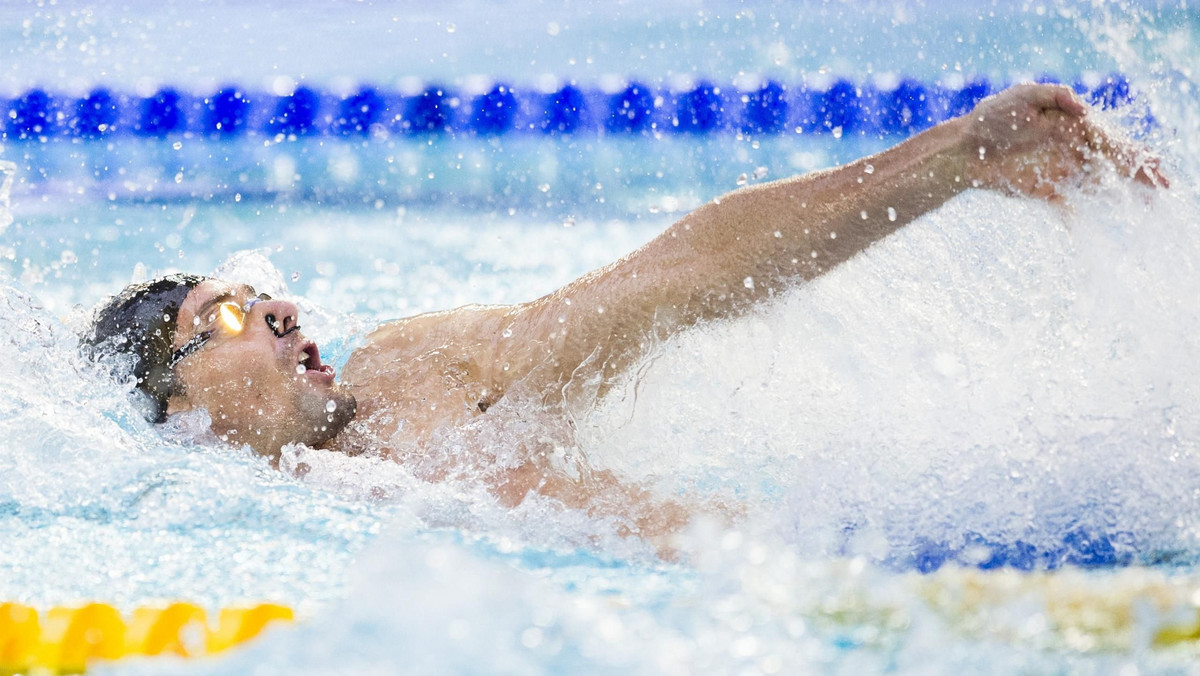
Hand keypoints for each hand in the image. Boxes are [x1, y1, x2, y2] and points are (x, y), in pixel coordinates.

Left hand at [961, 83, 1167, 199]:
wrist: (962, 148)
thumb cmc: (992, 116)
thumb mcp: (1023, 96)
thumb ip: (1055, 95)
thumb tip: (1083, 107)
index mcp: (1073, 125)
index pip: (1110, 139)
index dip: (1133, 152)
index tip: (1152, 163)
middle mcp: (1071, 148)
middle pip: (1112, 163)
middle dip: (1139, 174)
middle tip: (1163, 186)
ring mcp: (1059, 170)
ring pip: (1098, 184)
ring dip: (1122, 193)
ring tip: (1148, 203)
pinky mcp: (1042, 190)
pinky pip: (1067, 207)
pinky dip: (1080, 217)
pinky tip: (1093, 226)